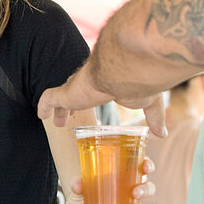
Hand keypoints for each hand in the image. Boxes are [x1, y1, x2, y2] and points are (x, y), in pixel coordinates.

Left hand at [38, 64, 167, 137]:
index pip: (94, 88)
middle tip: (68, 116)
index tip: (88, 104)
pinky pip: (49, 99)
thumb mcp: (149, 102)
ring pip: (61, 97)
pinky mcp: (67, 93)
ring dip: (58, 108)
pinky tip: (41, 115)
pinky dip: (44, 105)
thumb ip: (154, 117)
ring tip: (55, 121)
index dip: (89, 96)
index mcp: (105, 83)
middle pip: (75, 92)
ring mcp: (76, 87)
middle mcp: (89, 83)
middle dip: (71, 103)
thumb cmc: (138, 81)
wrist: (126, 69)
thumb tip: (162, 134)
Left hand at [63, 156, 156, 203]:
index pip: (141, 169)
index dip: (147, 166)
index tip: (146, 167)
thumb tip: (77, 184)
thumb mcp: (76, 193)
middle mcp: (131, 195)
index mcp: (123, 179)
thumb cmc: (81, 203)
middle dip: (146, 189)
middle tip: (135, 192)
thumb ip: (77, 186)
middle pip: (149, 188)